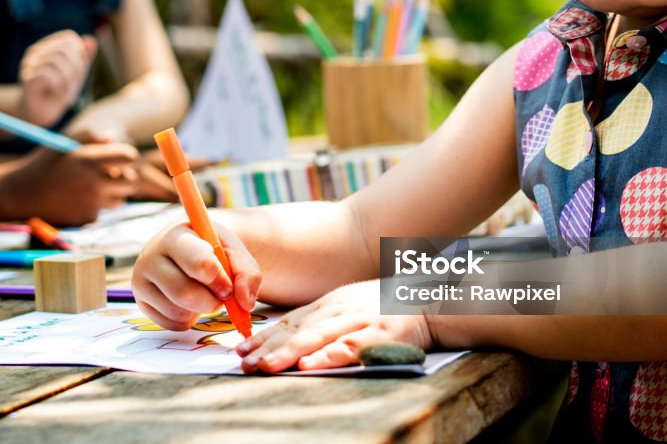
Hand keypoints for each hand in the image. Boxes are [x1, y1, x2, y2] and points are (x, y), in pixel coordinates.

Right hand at [3, 138, 139, 224]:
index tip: (122, 159)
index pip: (129, 157)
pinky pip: (102, 212)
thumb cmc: (43, 165)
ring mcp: (91, 203)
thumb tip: (116, 137)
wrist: (19, 194)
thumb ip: (91, 136)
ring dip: (112, 194)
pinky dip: (94, 207)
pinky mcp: (86, 218)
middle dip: (126, 178)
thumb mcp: (63, 143)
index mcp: (89, 159)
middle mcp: (93, 182)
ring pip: (120, 200)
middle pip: (131, 182)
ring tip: (90, 188)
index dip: (129, 157)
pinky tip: (75, 200)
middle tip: (114, 176)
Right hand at [19, 30, 97, 126]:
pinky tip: (55, 92)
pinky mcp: (27, 78)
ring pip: (57, 60)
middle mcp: (36, 51)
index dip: (80, 53)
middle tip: (72, 83)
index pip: (69, 38)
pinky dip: (58, 86)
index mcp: (48, 47)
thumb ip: (84, 58)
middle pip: (65, 48)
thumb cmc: (58, 93)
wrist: (40, 113)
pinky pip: (48, 75)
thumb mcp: (76, 75)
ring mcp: (29, 64)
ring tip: (63, 90)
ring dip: (68, 79)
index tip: (77, 70)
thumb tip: (90, 39)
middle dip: (76, 67)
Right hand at [132, 221, 261, 330]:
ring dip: (200, 310)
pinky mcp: (141, 302)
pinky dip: (188, 320)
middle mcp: (151, 255)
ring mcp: (141, 279)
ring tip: (203, 294)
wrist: (190, 251)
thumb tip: (245, 303)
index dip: (219, 279)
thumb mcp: (235, 252)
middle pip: (184, 293)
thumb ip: (248, 274)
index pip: (198, 262)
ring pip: (177, 311)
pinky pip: (171, 323)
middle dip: (211, 301)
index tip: (227, 284)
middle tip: (220, 295)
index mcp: (176, 235)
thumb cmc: (213, 250)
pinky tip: (189, 303)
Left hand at [235, 280, 432, 372]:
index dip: (263, 337)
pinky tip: (312, 364)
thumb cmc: (384, 306)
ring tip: (266, 367)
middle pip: (297, 330)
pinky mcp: (379, 333)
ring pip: (317, 336)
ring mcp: (358, 319)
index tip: (239, 351)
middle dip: (267, 347)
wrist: (427, 298)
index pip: (289, 321)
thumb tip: (287, 337)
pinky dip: (330, 355)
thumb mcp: (347, 305)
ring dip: (289, 352)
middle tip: (243, 363)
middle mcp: (338, 309)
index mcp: (329, 303)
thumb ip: (320, 319)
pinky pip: (351, 345)